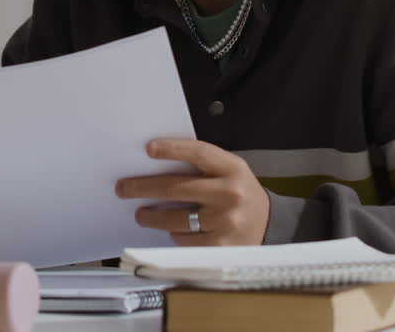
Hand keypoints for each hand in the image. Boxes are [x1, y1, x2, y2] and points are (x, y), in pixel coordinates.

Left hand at [115, 138, 269, 245]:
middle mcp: (230, 194)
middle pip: (176, 187)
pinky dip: (174, 234)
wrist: (270, 224)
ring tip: (141, 213)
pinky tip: (172, 229)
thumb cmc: (240, 192)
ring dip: (151, 216)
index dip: (172, 149)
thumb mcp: (229, 171)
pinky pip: (184, 239)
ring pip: (175, 218)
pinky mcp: (219, 246)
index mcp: (232, 168)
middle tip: (124, 188)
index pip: (198, 152)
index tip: (149, 148)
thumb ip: (201, 166)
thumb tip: (156, 165)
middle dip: (143, 187)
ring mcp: (225, 221)